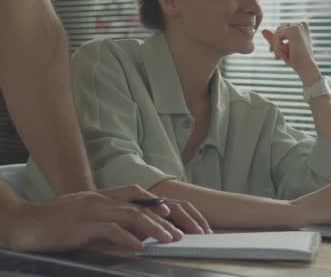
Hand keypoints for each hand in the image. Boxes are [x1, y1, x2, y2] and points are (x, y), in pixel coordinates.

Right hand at [5, 185, 208, 252]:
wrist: (27, 223)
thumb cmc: (60, 224)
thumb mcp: (92, 219)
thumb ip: (115, 222)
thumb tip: (140, 234)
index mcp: (108, 195)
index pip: (143, 195)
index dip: (165, 204)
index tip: (183, 217)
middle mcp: (105, 198)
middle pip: (146, 204)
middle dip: (171, 218)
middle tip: (189, 231)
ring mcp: (95, 208)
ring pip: (133, 214)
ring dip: (156, 228)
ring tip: (171, 240)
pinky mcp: (83, 223)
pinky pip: (111, 229)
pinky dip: (128, 238)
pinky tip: (140, 248)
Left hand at [261, 23, 321, 84]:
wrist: (306, 68)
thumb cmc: (297, 60)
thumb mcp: (283, 48)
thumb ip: (274, 39)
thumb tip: (262, 30)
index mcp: (302, 27)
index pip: (283, 29)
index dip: (278, 41)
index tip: (277, 53)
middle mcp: (302, 24)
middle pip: (279, 29)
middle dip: (276, 43)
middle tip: (277, 58)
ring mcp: (298, 26)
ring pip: (278, 33)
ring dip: (276, 46)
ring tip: (280, 58)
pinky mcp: (293, 30)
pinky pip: (277, 36)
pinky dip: (276, 47)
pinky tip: (281, 56)